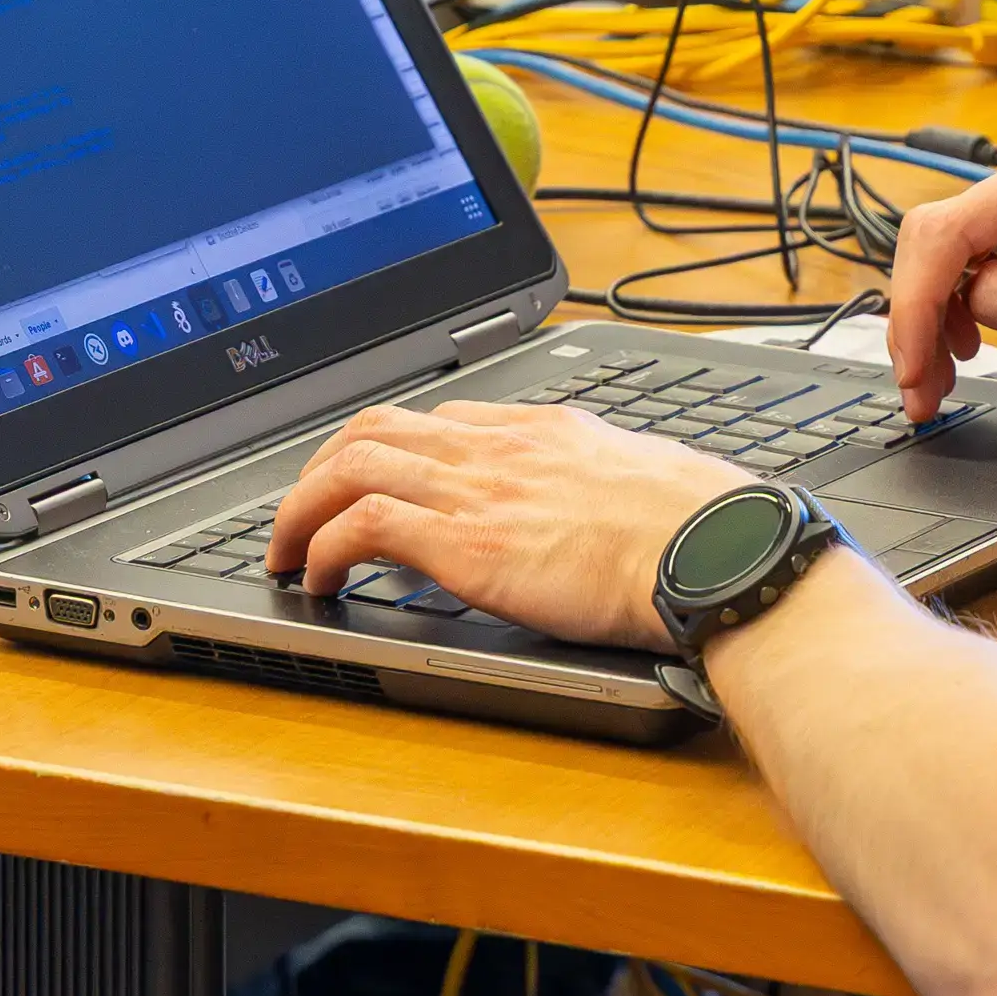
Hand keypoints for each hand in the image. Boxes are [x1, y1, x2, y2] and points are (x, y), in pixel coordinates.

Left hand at [263, 401, 755, 649]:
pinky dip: (322, 546)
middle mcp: (497, 447)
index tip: (368, 479)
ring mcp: (476, 488)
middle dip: (321, 466)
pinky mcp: (463, 541)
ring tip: (284, 549)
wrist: (712, 549)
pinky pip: (361, 526)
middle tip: (300, 511)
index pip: (438, 418)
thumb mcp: (642, 478)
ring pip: (350, 465)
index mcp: (541, 431)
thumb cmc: (698, 528)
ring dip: (300, 507)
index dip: (387, 449)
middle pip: (375, 427)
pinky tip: (316, 577)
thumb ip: (603, 480)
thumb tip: (604, 507)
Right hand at [884, 137, 996, 409]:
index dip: (915, 304)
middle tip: (920, 384)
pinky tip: (969, 344)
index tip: (911, 365)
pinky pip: (986, 258)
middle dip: (921, 312)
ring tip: (943, 375)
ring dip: (938, 314)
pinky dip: (966, 305)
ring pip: (956, 250)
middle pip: (942, 235)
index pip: (948, 230)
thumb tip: (957, 297)